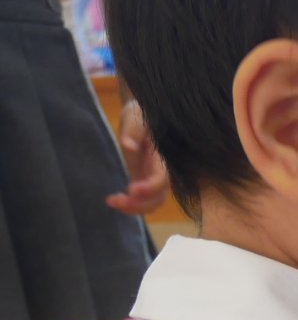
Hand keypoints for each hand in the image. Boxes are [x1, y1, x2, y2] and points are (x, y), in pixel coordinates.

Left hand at [106, 99, 169, 215]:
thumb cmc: (143, 111)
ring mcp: (153, 177)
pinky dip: (130, 204)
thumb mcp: (137, 115)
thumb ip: (134, 130)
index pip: (162, 178)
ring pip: (151, 202)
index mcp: (164, 157)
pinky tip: (113, 199)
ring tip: (112, 201)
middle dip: (140, 204)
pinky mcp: (143, 179)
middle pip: (159, 197)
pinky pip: (142, 198)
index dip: (150, 187)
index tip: (131, 189)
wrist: (144, 113)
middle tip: (116, 201)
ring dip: (134, 207)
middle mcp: (162, 171)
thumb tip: (128, 146)